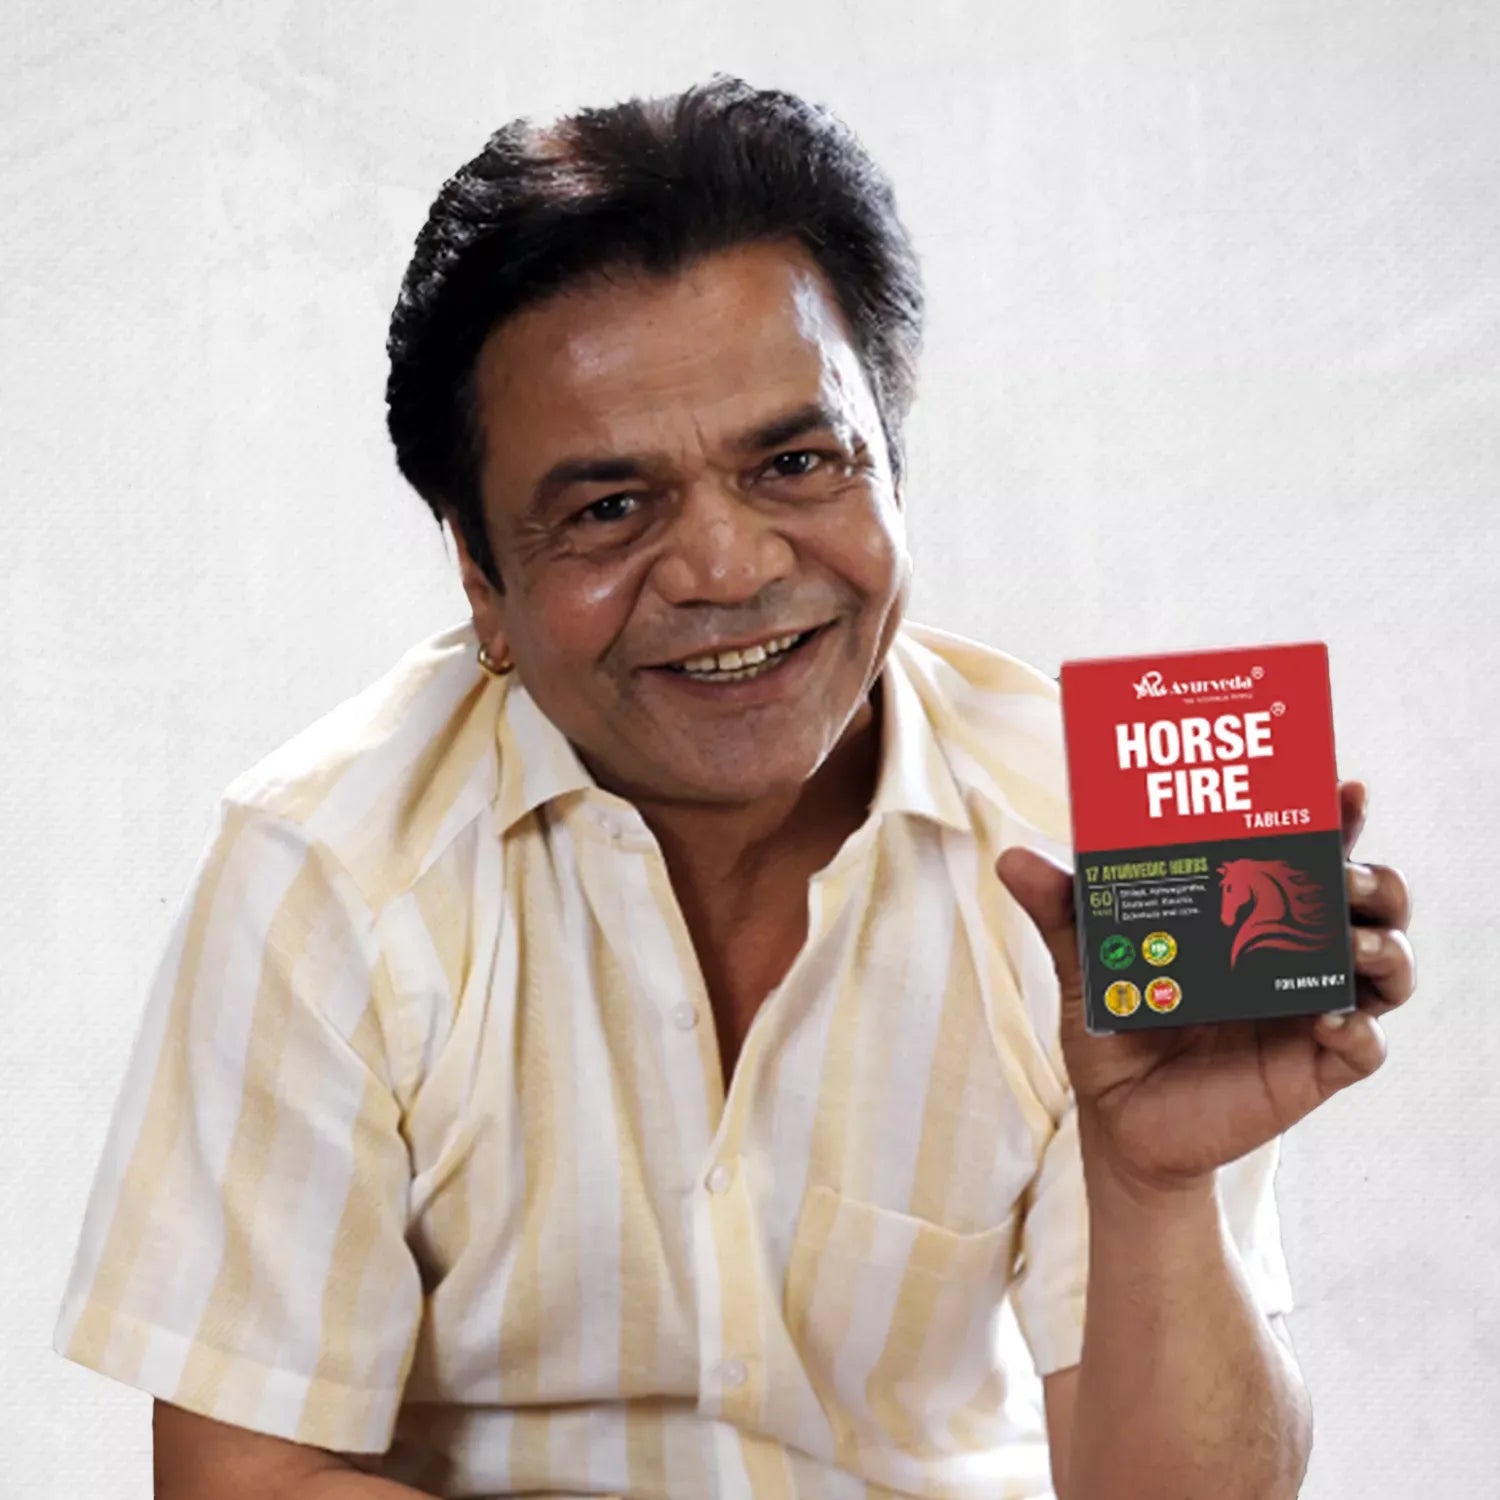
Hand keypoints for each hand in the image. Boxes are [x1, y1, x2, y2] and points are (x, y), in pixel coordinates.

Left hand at [994, 780, 1414, 1193]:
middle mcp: (1292, 955)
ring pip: (1386, 968)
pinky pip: (1364, 1046)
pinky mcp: (1314, 1069)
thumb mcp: (1087, 966)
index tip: (1343, 788)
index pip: (1309, 857)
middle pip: (1369, 903)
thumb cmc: (1116, 1033)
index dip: (1336, 822)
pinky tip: (1330, 1019)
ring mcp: (1309, 1011)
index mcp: (1252, 916)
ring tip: (1347, 943)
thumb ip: (1062, 912)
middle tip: (1338, 871)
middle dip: (1372, 878)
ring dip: (1383, 946)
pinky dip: (1359, 1030)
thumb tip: (1012, 859)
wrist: (1118, 1124)